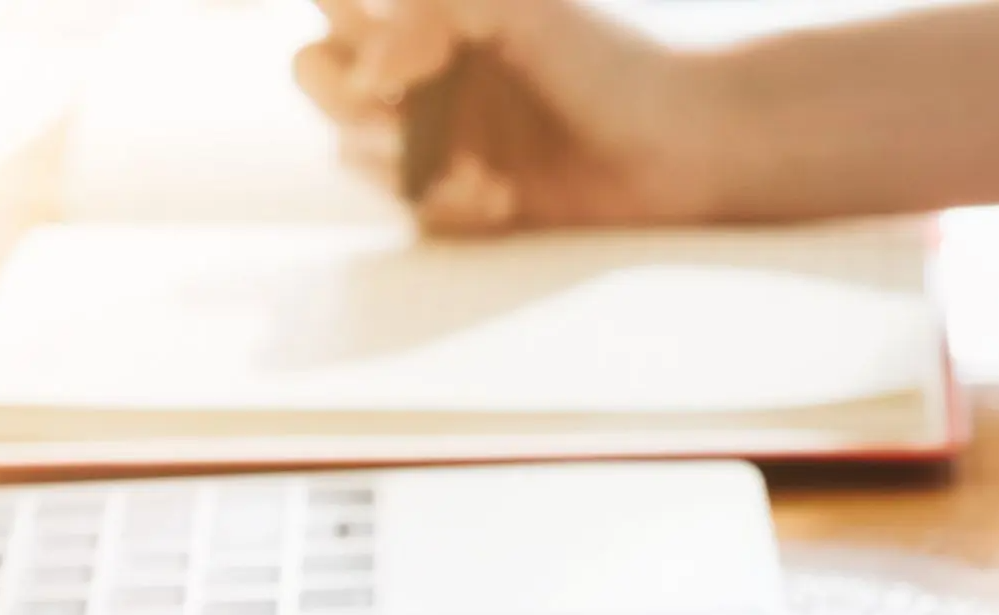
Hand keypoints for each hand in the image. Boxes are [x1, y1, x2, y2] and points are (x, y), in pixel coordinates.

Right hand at [292, 0, 725, 232]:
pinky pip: (411, 210)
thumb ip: (427, 12)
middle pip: (317, 75)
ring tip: (473, 170)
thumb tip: (366, 76)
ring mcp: (438, 135)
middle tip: (393, 106)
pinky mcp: (461, 198)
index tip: (382, 62)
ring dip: (397, 161)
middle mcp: (425, 68)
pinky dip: (446, 206)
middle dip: (340, 93)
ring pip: (355, 150)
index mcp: (432, 11)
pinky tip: (501, 198)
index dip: (334, 10)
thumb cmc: (610, 60)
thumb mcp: (515, 6)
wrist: (682, 146)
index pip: (337, 2)